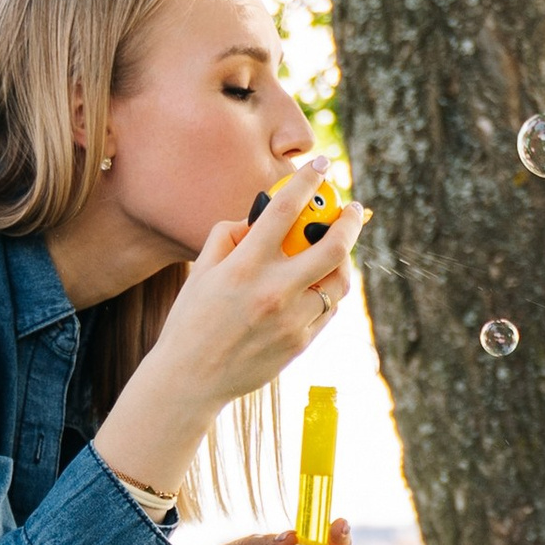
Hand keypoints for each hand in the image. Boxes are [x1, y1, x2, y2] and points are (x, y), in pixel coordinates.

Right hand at [96, 155, 365, 499]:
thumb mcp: (201, 271)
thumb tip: (258, 218)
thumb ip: (229, 236)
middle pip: (331, 246)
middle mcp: (273, 292)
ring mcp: (292, 320)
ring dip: (344, 259)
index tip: (322, 165)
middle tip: (354, 208)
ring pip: (339, 281)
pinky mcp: (301, 343)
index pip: (284, 212)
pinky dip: (328, 290)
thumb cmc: (192, 320)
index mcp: (244, 267)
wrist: (190, 379)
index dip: (307, 181)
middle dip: (349, 220)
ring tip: (336, 249)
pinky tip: (319, 283)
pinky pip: (328, 309)